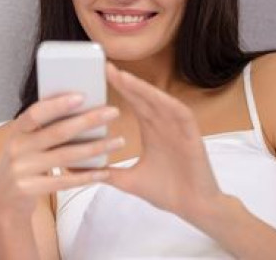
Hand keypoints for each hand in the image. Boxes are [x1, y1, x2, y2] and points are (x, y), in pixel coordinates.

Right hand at [0, 93, 122, 217]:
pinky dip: (87, 176)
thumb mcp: (24, 143)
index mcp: (17, 131)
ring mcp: (22, 170)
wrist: (3, 200)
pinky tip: (104, 171)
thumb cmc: (22, 163)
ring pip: (65, 157)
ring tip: (118, 141)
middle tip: (113, 112)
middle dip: (88, 121)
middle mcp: (17, 148)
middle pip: (57, 133)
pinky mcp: (30, 189)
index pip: (36, 113)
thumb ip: (41, 129)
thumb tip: (76, 105)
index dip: (58, 104)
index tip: (82, 96)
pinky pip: (65, 181)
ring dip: (95, 148)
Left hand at [104, 63, 223, 221]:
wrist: (195, 208)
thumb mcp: (129, 181)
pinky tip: (153, 96)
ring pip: (159, 101)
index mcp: (152, 131)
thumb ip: (107, 173)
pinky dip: (167, 103)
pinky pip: (180, 114)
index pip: (134, 104)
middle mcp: (164, 125)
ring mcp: (178, 129)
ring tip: (122, 76)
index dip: (120, 89)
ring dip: (142, 88)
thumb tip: (80, 172)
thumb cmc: (167, 192)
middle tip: (106, 67)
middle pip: (144, 97)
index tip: (100, 75)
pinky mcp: (191, 136)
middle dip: (126, 82)